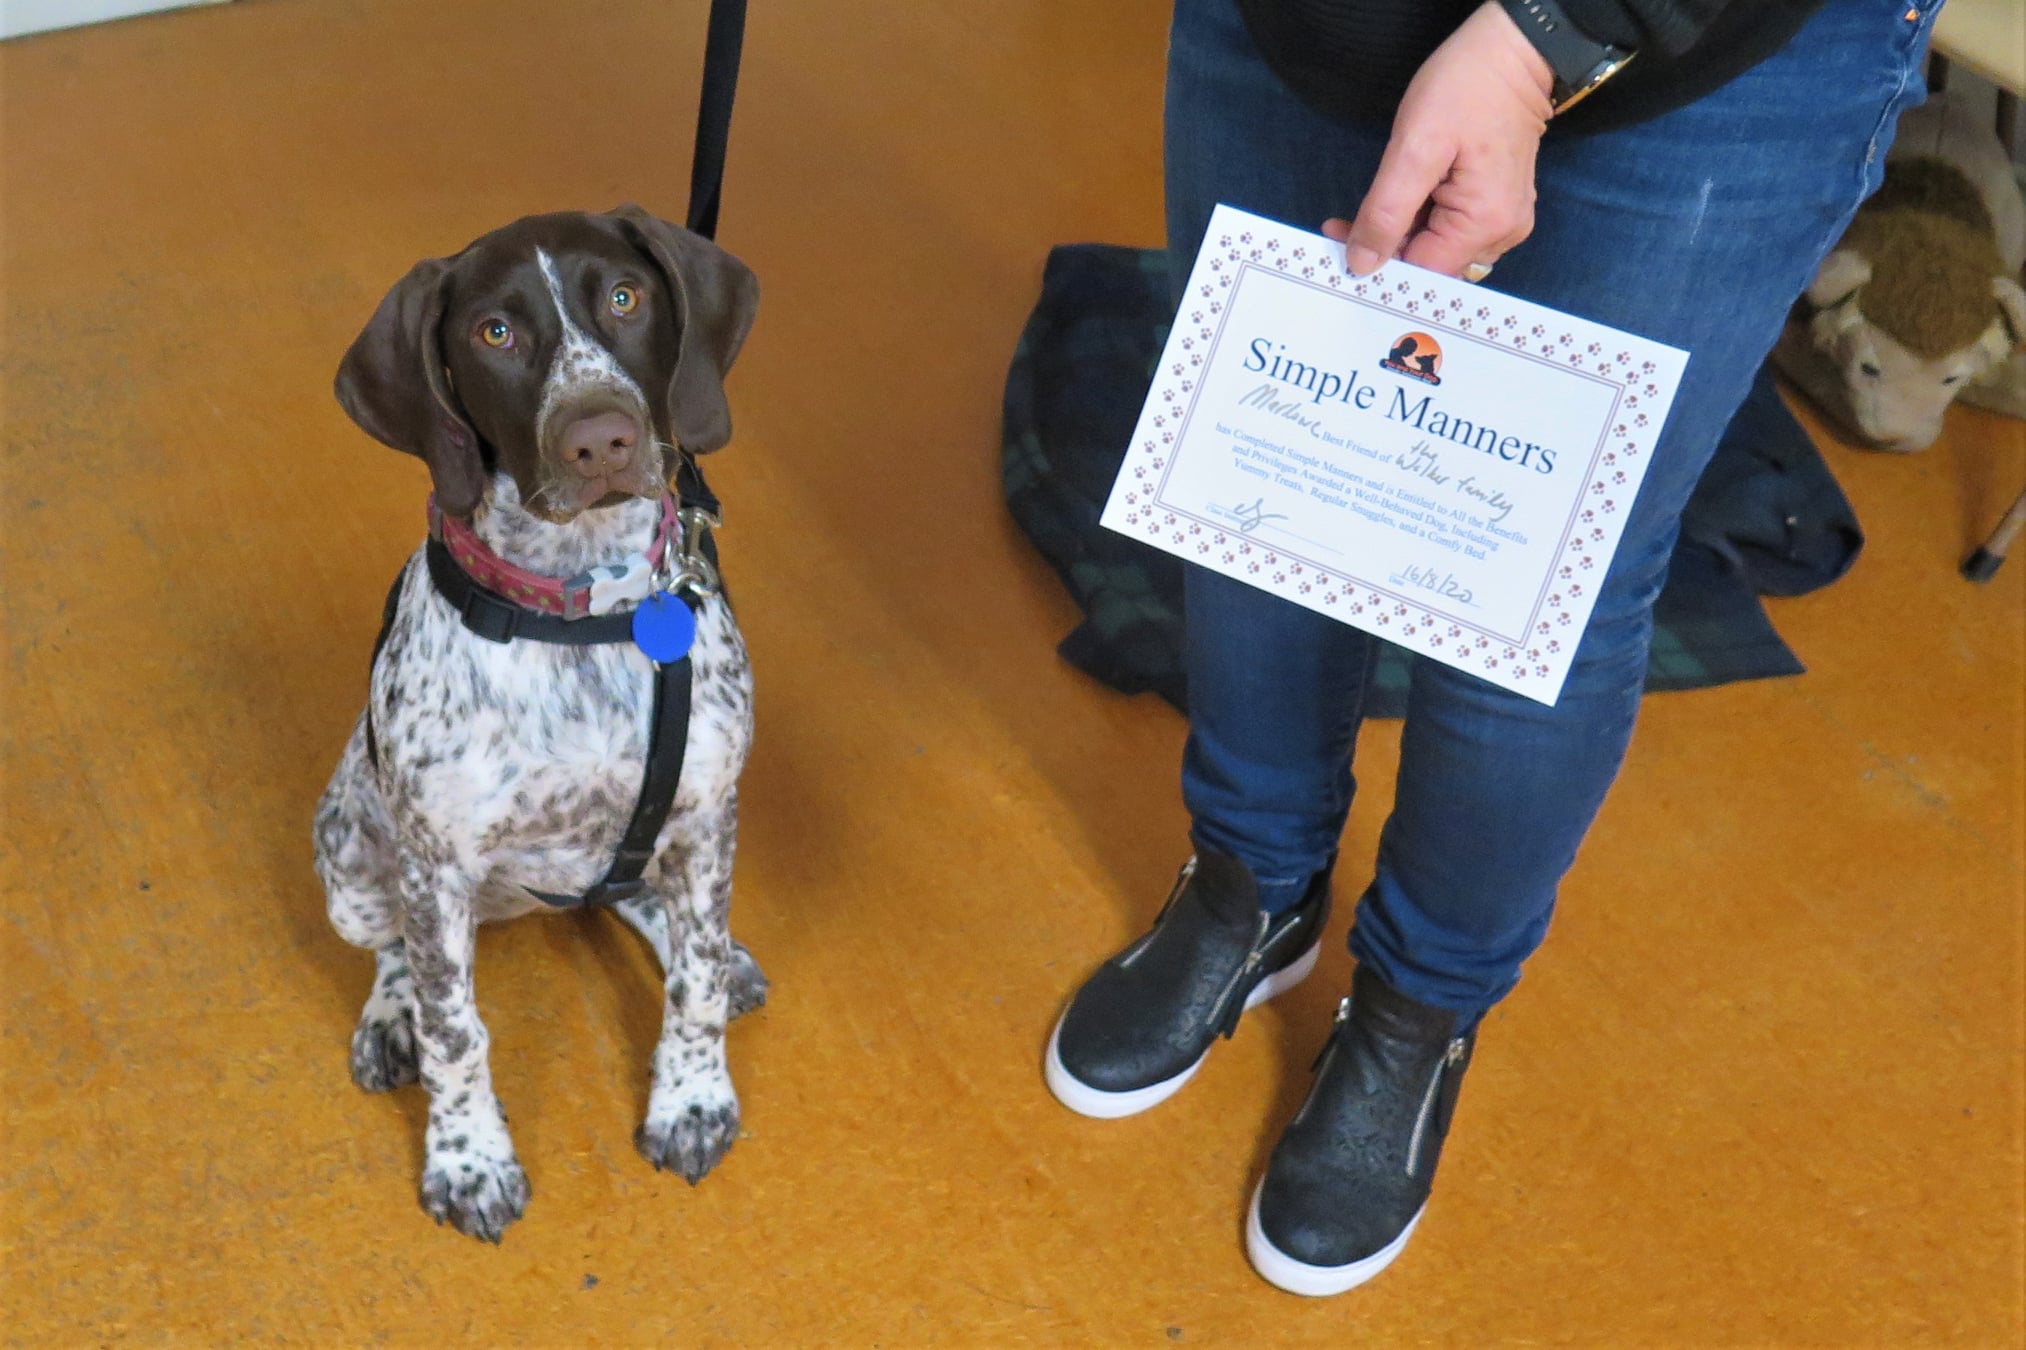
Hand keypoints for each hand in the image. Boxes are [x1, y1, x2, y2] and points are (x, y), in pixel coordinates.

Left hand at [1324, 2, 1553, 279]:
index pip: (1421, 270)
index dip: (1379, 261)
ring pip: (1437, 248)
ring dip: (1398, 234)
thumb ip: (1387, 212)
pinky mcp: (1496, 205)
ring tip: (1364, 212)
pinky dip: (1418, 220)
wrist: (1514, 52)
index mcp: (1485, 224)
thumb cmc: (1466, 89)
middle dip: (1384, 247)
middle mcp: (1501, 234)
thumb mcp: (1414, 149)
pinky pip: (1451, 229)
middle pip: (1430, 263)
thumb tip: (1363, 264)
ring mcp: (1503, 220)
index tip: (1341, 239)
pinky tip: (1398, 200)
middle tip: (1342, 224)